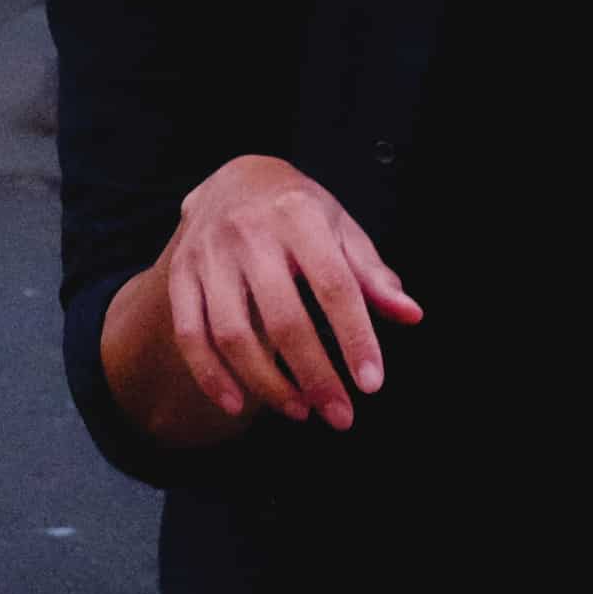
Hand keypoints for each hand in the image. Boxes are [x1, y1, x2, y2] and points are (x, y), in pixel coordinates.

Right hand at [156, 154, 421, 431]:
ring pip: (232, 334)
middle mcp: (251, 234)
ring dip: (267, 384)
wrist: (231, 178)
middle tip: (339, 415)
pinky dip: (211, 376)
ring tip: (300, 411)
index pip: (334, 285)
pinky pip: (190, 335)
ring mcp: (209, 256)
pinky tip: (238, 405)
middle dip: (315, 375)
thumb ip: (372, 274)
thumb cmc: (298, 210)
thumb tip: (410, 315)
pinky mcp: (181, 275)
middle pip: (284, 318)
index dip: (355, 337)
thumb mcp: (341, 227)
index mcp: (300, 216)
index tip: (371, 383)